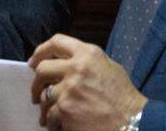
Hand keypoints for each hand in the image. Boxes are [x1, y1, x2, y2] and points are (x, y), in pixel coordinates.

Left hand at [28, 34, 146, 130]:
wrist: (132, 121)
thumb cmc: (123, 95)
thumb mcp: (108, 66)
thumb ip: (86, 60)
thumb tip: (65, 62)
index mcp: (87, 53)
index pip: (56, 42)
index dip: (40, 51)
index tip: (33, 62)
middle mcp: (75, 68)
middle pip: (42, 69)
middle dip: (36, 82)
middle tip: (36, 92)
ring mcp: (68, 89)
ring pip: (44, 95)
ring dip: (44, 106)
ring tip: (47, 114)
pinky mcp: (65, 109)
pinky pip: (50, 114)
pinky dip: (51, 121)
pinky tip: (55, 125)